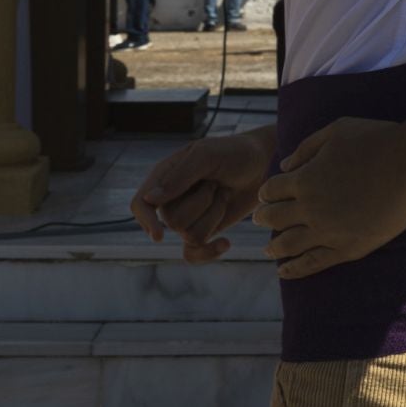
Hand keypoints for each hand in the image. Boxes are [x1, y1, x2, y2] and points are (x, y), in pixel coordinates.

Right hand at [130, 129, 274, 263]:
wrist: (264, 164)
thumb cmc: (235, 153)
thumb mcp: (207, 155)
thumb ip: (180, 176)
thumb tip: (150, 199)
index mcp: (164, 176)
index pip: (141, 204)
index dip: (146, 221)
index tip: (159, 235)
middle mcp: (171, 199)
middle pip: (172, 221)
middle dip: (201, 202)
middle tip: (216, 183)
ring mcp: (187, 217)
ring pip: (189, 235)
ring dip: (214, 215)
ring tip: (224, 193)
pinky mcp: (204, 230)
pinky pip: (193, 253)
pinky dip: (209, 252)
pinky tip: (226, 242)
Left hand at [254, 117, 405, 279]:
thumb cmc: (380, 139)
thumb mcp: (338, 130)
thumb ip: (307, 147)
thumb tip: (284, 166)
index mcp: (305, 179)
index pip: (270, 191)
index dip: (266, 193)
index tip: (266, 196)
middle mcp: (310, 208)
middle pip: (274, 218)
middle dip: (264, 218)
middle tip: (261, 220)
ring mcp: (329, 231)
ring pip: (288, 244)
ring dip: (274, 247)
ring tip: (269, 250)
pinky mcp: (349, 248)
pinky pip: (313, 263)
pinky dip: (294, 269)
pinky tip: (284, 271)